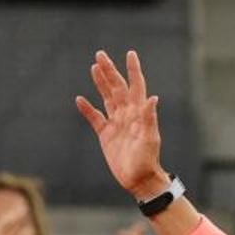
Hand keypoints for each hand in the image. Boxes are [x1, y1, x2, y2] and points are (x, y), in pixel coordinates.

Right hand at [76, 50, 169, 200]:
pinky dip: (87, 109)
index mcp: (139, 114)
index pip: (136, 87)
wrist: (139, 180)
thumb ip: (149, 118)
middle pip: (118, 88)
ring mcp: (117, 124)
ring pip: (107, 98)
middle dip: (110, 71)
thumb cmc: (147, 161)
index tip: (130, 54)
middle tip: (100, 54)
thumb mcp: (149, 139)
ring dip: (100, 83)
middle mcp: (128, 116)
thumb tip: (153, 98)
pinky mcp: (107, 135)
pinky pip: (95, 118)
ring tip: (94, 67)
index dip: (133, 70)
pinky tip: (80, 99)